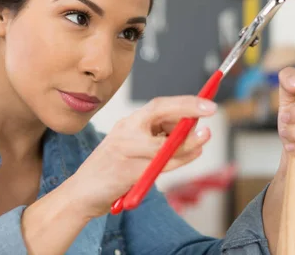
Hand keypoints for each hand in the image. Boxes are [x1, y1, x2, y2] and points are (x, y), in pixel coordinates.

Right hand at [68, 96, 216, 217]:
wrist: (82, 193)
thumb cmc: (114, 168)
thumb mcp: (135, 146)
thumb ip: (159, 136)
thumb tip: (192, 125)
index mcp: (129, 123)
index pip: (159, 105)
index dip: (184, 101)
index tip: (207, 101)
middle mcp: (125, 131)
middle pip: (160, 113)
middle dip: (189, 109)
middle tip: (212, 109)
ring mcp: (125, 150)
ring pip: (165, 143)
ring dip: (190, 140)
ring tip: (205, 137)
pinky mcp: (127, 171)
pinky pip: (161, 165)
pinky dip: (182, 159)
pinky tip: (194, 154)